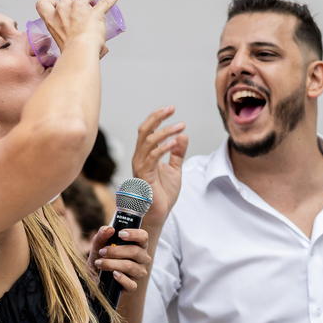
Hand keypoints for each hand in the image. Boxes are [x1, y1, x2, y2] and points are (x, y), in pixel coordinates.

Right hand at [34, 0, 117, 56]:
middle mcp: (64, 10)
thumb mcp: (63, 46)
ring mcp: (80, 9)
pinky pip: (105, 1)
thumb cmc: (70, 52)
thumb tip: (100, 50)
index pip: (43, 4)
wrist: (79, 52)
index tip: (57, 5)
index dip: (51, 2)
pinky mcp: (95, 12)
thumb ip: (78, 46)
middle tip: (83, 1)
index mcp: (52, 19)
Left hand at [88, 226, 151, 292]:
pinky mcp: (133, 286)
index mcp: (138, 245)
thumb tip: (109, 229)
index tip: (120, 234)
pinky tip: (113, 274)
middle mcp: (142, 258)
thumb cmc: (101, 258)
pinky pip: (131, 284)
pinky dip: (121, 278)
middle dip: (115, 251)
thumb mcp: (98, 245)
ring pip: (130, 266)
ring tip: (99, 263)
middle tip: (101, 252)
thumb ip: (102, 235)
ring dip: (112, 264)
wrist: (94, 278)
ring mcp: (139, 273)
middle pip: (135, 251)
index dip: (134, 234)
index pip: (143, 236)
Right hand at [131, 105, 188, 228]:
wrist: (159, 214)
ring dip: (165, 131)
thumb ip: (178, 153)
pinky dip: (163, 147)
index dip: (158, 118)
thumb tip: (183, 136)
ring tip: (180, 126)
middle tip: (171, 109)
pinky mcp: (144, 176)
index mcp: (145, 155)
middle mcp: (140, 158)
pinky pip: (152, 157)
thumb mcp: (175, 169)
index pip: (148, 131)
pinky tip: (175, 142)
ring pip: (148, 141)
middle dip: (157, 118)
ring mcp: (140, 166)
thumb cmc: (163, 194)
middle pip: (145, 131)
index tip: (171, 109)